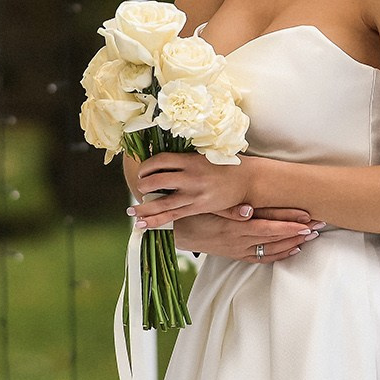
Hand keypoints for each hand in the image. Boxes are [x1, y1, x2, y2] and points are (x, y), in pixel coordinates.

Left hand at [129, 150, 253, 230]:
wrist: (247, 180)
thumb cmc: (227, 165)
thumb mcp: (207, 155)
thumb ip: (186, 159)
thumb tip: (164, 160)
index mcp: (191, 160)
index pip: (160, 161)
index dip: (147, 165)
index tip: (143, 169)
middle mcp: (190, 177)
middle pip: (157, 180)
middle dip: (143, 184)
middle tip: (139, 186)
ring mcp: (193, 194)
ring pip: (161, 202)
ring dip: (144, 207)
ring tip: (131, 211)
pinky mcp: (197, 207)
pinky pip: (172, 216)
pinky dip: (156, 220)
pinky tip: (144, 223)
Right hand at [172, 206, 321, 264]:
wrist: (173, 232)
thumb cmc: (190, 213)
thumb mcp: (206, 207)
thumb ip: (227, 207)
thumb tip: (248, 210)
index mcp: (233, 225)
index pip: (267, 223)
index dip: (288, 221)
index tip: (307, 217)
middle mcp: (238, 239)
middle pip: (274, 236)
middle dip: (298, 231)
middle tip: (319, 225)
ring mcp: (237, 249)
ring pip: (271, 248)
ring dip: (293, 242)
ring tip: (312, 236)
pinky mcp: (234, 255)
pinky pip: (261, 258)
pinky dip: (278, 255)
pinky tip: (292, 250)